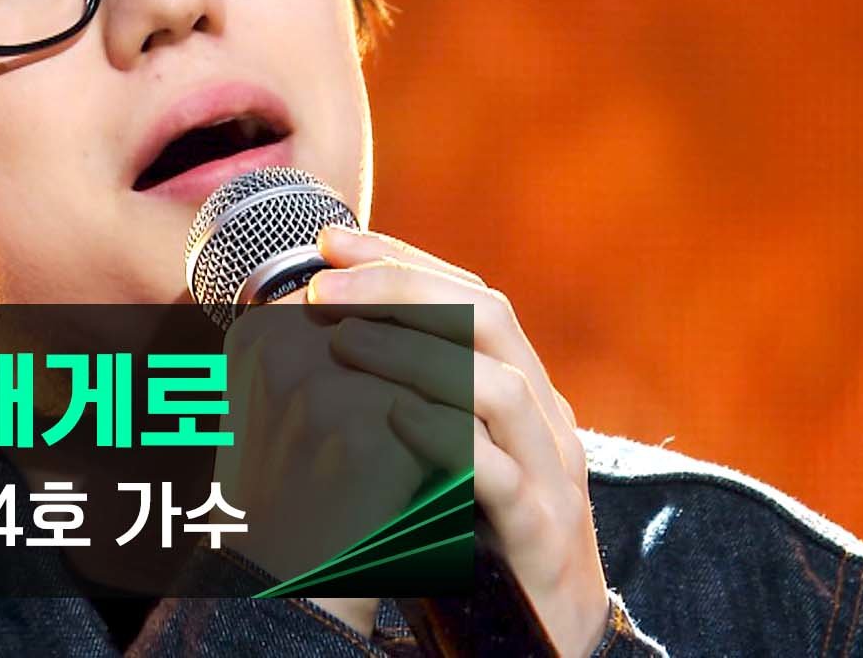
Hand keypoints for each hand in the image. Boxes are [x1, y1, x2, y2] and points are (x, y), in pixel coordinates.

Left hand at [307, 225, 610, 656]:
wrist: (542, 631)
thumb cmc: (475, 529)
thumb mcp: (442, 444)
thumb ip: (401, 387)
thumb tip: (311, 326)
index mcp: (519, 382)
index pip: (466, 292)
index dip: (399, 257)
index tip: (328, 242)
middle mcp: (543, 413)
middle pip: (487, 318)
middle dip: (402, 288)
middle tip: (322, 285)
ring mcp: (551, 471)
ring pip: (499, 386)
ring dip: (417, 352)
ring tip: (343, 341)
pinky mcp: (542, 530)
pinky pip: (502, 474)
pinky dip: (450, 438)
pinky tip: (395, 417)